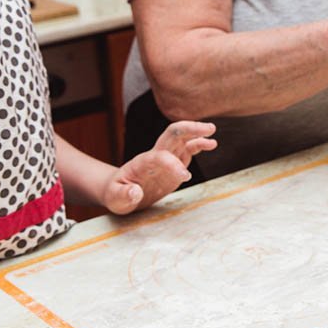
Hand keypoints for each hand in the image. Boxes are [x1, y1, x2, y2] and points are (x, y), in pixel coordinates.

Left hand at [102, 121, 217, 213]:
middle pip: (172, 134)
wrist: (119, 191)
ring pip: (182, 139)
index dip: (173, 164)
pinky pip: (187, 150)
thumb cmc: (116, 194)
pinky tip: (211, 144)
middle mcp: (155, 155)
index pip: (160, 156)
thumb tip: (135, 192)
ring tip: (212, 132)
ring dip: (196, 133)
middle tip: (208, 129)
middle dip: (189, 129)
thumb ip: (123, 195)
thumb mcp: (114, 198)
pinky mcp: (173, 165)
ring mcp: (166, 159)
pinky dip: (199, 145)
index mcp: (142, 162)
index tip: (185, 177)